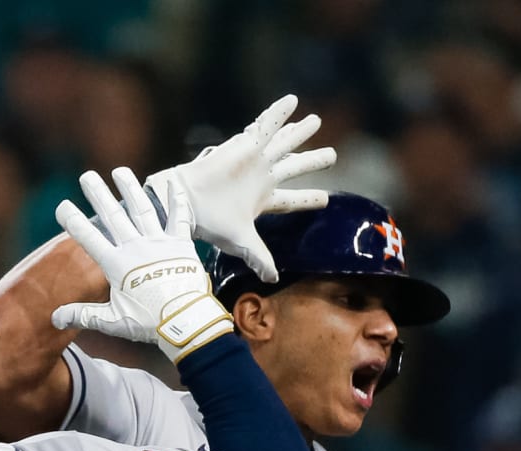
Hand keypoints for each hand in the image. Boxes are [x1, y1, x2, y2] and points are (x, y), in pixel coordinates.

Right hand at [53, 169, 232, 362]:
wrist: (185, 321)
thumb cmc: (148, 323)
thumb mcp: (112, 321)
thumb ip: (83, 315)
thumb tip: (55, 318)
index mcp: (117, 265)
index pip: (89, 238)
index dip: (74, 221)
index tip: (62, 206)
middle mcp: (136, 247)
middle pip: (113, 216)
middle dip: (98, 194)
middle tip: (87, 175)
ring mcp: (159, 243)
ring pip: (142, 209)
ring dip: (130, 189)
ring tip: (120, 171)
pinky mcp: (181, 244)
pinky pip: (180, 217)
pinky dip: (177, 201)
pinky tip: (173, 184)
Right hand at [147, 93, 333, 283]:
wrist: (189, 203)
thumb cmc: (212, 223)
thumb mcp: (242, 242)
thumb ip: (260, 257)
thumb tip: (273, 279)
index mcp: (262, 200)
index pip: (291, 200)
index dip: (308, 199)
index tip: (325, 198)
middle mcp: (261, 177)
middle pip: (293, 166)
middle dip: (312, 161)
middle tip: (332, 154)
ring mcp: (255, 159)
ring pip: (284, 142)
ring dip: (300, 131)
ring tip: (315, 121)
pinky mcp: (246, 144)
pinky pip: (266, 124)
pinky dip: (279, 112)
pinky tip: (293, 101)